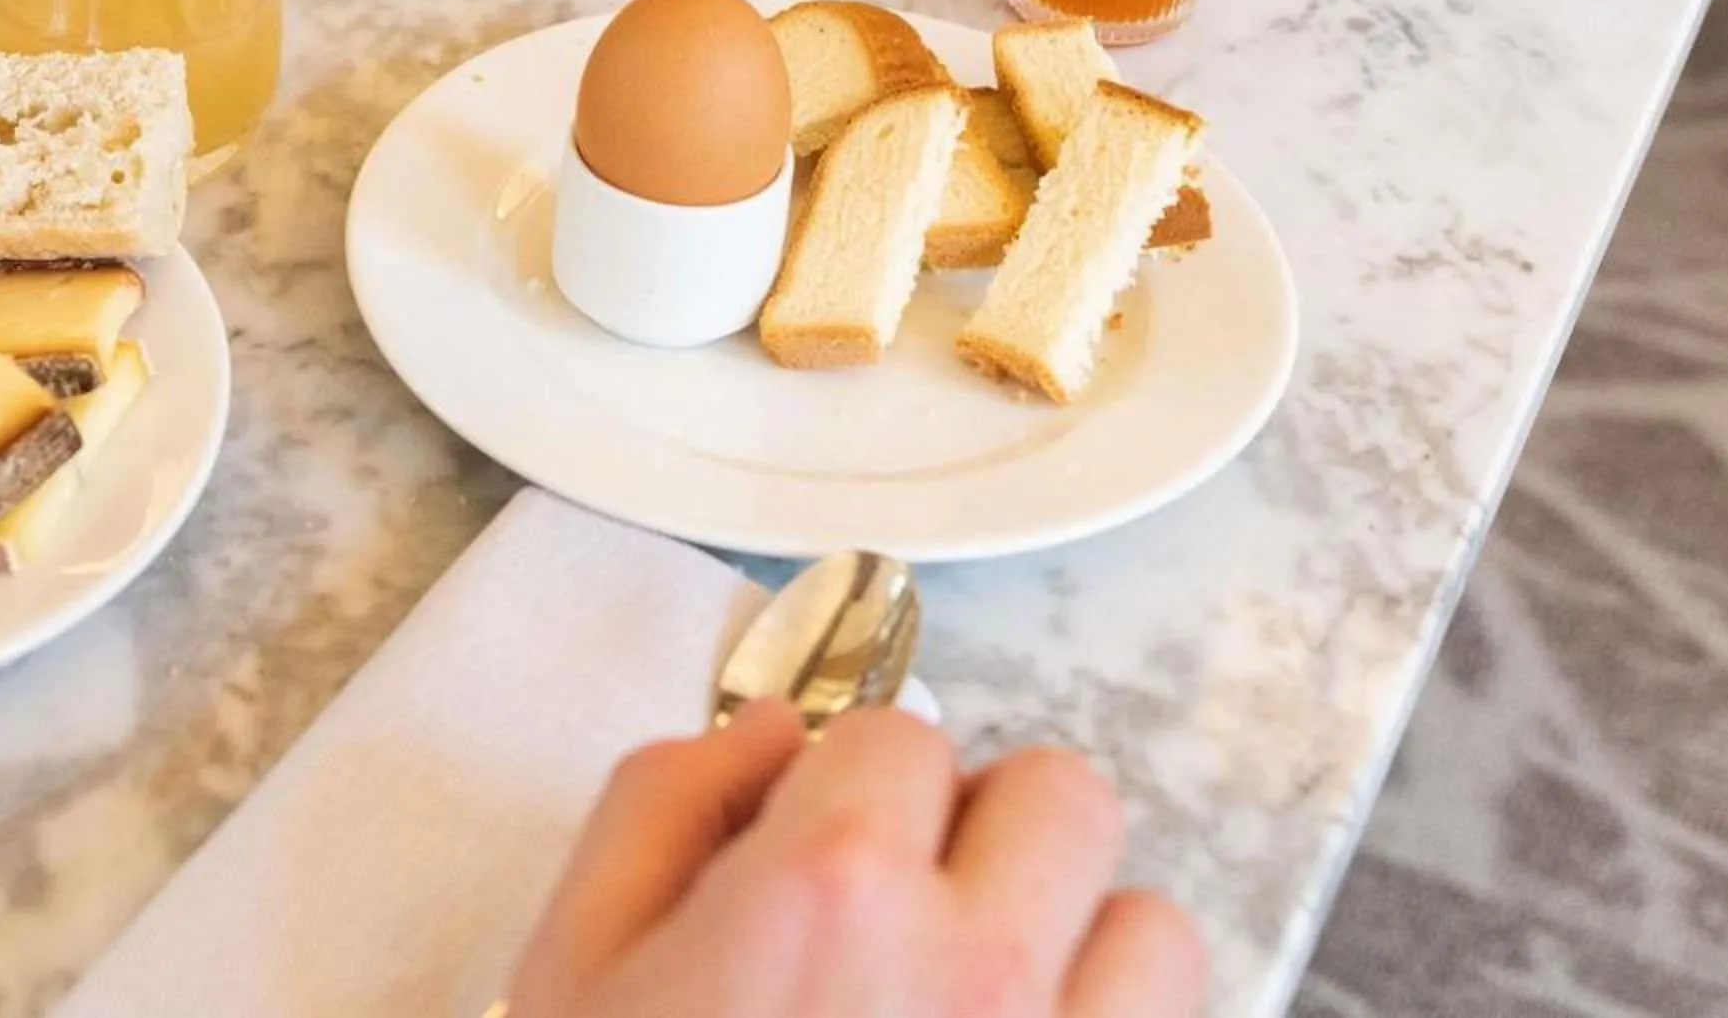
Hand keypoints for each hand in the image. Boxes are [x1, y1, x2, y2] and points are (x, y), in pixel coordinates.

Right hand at [506, 703, 1203, 1017]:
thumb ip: (661, 805)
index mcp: (828, 894)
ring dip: (1079, 946)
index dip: (849, 783)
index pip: (901, 737)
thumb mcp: (573, 964)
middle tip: (916, 902)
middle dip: (986, 829)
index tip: (821, 839)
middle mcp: (972, 969)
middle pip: (1063, 797)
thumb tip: (768, 736)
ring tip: (987, 1009)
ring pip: (1153, 927)